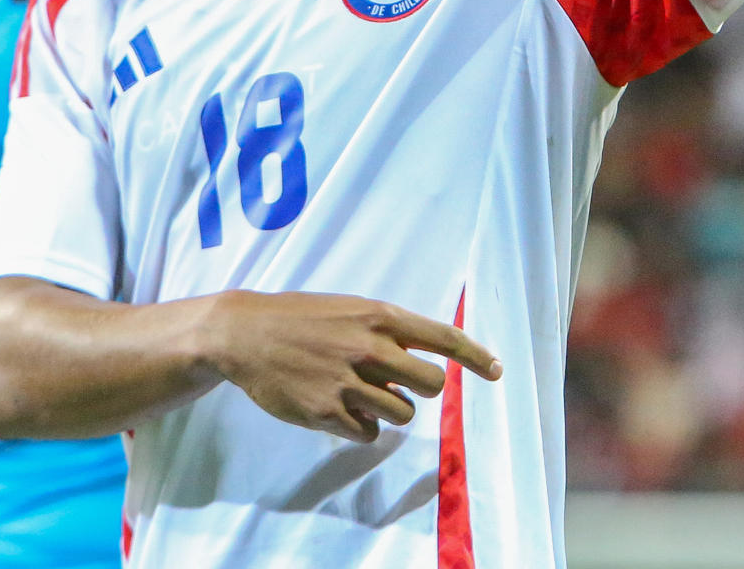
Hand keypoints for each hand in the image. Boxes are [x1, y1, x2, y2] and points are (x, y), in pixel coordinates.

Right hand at [205, 291, 501, 443]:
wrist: (247, 334)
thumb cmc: (304, 318)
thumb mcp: (351, 309)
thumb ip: (388, 331)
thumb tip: (422, 364)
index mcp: (380, 317)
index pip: (443, 337)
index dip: (475, 357)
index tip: (497, 372)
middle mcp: (370, 348)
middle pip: (430, 384)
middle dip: (420, 388)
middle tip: (396, 383)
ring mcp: (348, 382)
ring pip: (401, 413)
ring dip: (388, 409)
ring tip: (358, 392)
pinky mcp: (326, 412)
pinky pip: (368, 433)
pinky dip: (360, 426)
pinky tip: (338, 408)